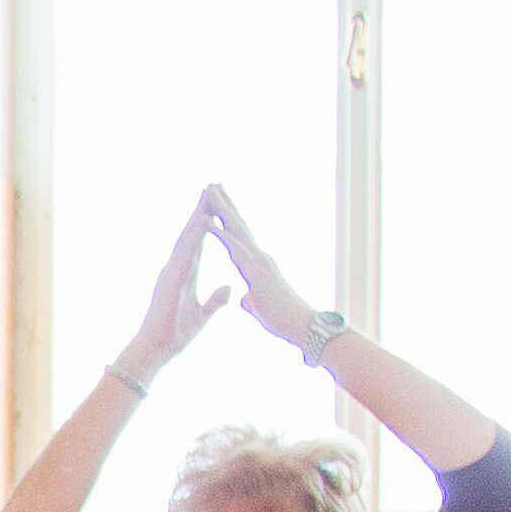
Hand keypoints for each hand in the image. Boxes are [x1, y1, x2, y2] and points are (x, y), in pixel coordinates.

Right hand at [117, 204, 232, 381]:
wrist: (156, 349)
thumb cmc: (174, 335)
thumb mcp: (202, 314)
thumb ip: (216, 300)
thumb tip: (230, 287)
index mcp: (185, 274)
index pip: (199, 242)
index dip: (208, 222)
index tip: (216, 203)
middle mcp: (176, 268)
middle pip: (191, 233)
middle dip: (202, 209)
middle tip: (212, 185)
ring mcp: (171, 272)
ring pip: (187, 237)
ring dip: (197, 215)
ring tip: (207, 193)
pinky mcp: (169, 279)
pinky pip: (184, 253)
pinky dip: (193, 236)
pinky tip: (201, 221)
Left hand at [199, 187, 328, 350]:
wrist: (302, 328)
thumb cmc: (283, 320)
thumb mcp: (260, 307)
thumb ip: (252, 299)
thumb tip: (247, 299)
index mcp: (256, 264)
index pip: (238, 236)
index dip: (227, 219)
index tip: (215, 201)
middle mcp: (259, 257)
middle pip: (238, 225)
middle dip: (224, 204)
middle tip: (211, 183)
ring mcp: (259, 262)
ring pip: (237, 231)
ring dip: (222, 211)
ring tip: (209, 192)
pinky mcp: (257, 273)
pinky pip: (235, 251)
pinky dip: (221, 236)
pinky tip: (208, 223)